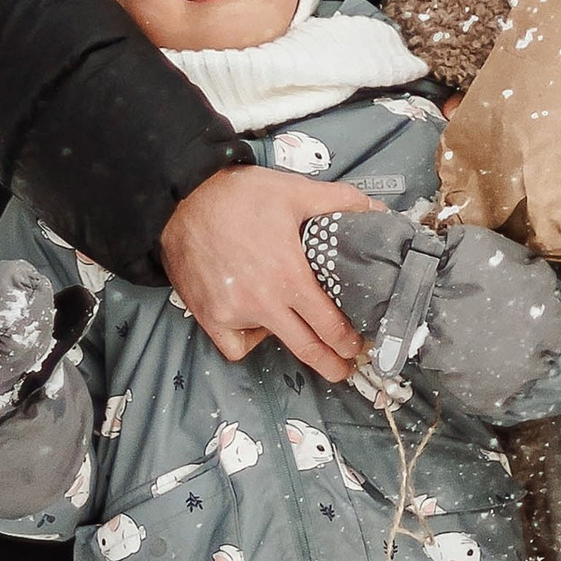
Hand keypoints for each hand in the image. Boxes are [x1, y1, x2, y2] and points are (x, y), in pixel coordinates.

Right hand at [159, 168, 372, 380]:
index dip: (348, 342)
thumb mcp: (297, 191)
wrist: (184, 197)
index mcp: (289, 276)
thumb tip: (377, 210)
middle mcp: (262, 302)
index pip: (329, 325)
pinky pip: (235, 345)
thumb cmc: (240, 195)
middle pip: (305, 347)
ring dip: (285, 336)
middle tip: (343, 369)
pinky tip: (254, 318)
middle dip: (331, 364)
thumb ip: (341, 201)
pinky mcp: (208, 316)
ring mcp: (233, 313)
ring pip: (269, 343)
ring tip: (291, 319)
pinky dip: (247, 337)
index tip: (357, 347)